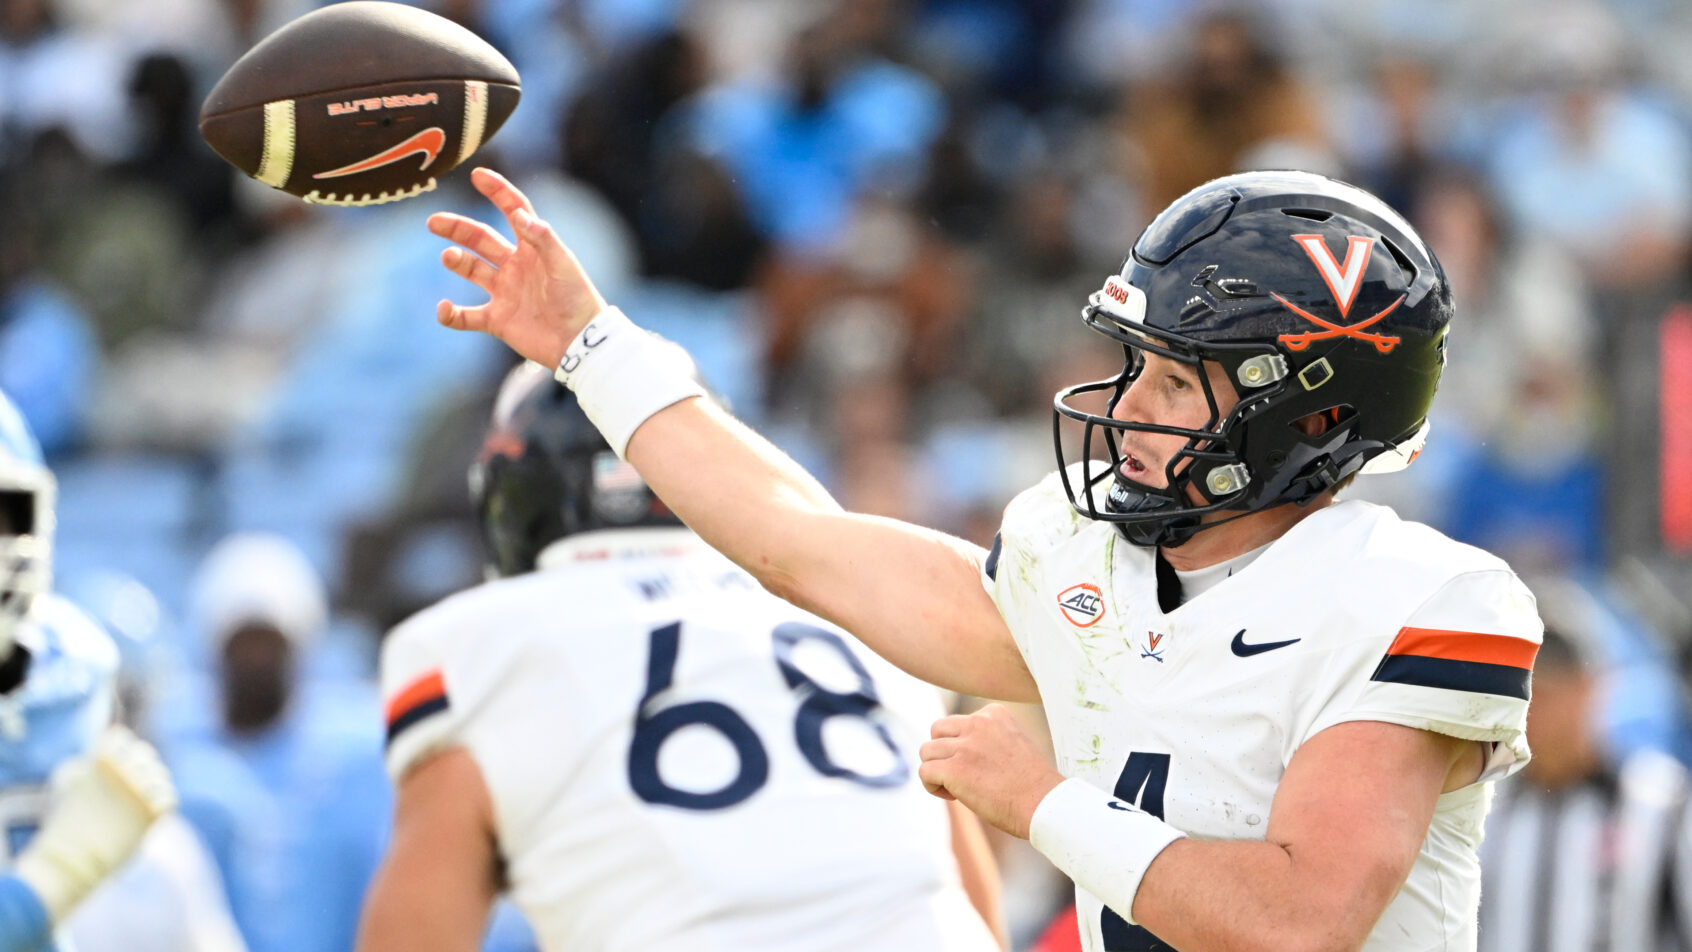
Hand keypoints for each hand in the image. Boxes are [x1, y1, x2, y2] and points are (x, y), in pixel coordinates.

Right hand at [13, 725, 176, 921]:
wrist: (70, 861)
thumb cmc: (65, 826)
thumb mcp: (67, 786)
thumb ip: (86, 765)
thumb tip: (99, 754)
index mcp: (98, 760)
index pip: (121, 737)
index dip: (122, 748)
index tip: (117, 761)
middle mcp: (121, 770)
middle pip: (145, 753)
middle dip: (141, 765)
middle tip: (134, 782)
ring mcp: (138, 791)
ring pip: (160, 775)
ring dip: (154, 785)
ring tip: (141, 799)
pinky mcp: (151, 813)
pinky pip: (169, 798)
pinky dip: (162, 804)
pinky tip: (150, 813)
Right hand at [428, 167, 608, 367]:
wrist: (580, 344)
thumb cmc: (578, 300)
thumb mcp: (563, 264)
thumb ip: (543, 238)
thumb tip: (518, 213)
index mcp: (533, 249)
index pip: (513, 212)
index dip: (498, 192)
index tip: (478, 175)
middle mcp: (515, 267)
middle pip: (481, 240)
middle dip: (458, 228)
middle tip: (434, 222)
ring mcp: (505, 293)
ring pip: (472, 271)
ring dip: (457, 261)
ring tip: (449, 257)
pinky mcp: (498, 321)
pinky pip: (467, 316)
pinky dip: (451, 315)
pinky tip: (444, 309)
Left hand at [918, 704, 1065, 839]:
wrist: (1044, 805)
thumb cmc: (1032, 784)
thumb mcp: (1011, 744)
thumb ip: (984, 738)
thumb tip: (952, 750)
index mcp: (994, 714)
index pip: (958, 722)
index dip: (962, 746)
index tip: (982, 766)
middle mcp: (978, 722)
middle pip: (937, 731)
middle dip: (943, 753)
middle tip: (962, 776)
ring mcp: (966, 745)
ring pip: (926, 751)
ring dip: (937, 770)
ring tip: (958, 788)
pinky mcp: (954, 769)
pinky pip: (925, 772)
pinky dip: (932, 786)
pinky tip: (954, 796)